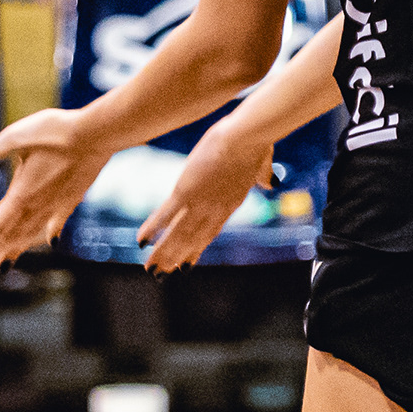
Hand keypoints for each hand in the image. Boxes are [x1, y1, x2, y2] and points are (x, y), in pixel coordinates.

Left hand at [0, 107, 104, 269]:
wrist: (97, 133)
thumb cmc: (54, 131)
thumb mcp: (14, 138)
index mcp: (22, 193)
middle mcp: (38, 204)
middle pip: (12, 235)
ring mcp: (57, 204)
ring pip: (33, 232)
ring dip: (17, 248)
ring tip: (4, 264)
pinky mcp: (73, 197)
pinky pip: (58, 222)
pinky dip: (49, 233)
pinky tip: (50, 242)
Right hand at [137, 124, 273, 272]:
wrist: (247, 137)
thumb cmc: (254, 143)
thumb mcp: (261, 162)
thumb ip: (262, 176)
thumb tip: (270, 183)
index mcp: (230, 202)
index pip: (210, 231)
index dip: (197, 248)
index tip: (187, 262)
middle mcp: (215, 209)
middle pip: (192, 239)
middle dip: (176, 257)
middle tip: (163, 274)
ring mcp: (200, 202)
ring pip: (178, 234)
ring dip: (163, 253)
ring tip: (151, 269)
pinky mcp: (186, 191)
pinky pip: (165, 214)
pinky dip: (153, 228)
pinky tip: (141, 241)